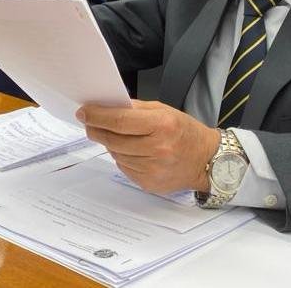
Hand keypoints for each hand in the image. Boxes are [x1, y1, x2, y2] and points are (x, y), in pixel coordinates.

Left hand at [76, 100, 220, 193]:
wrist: (206, 161)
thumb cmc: (185, 132)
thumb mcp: (164, 110)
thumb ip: (135, 108)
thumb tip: (107, 106)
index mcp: (162, 125)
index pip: (119, 121)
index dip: (97, 116)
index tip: (84, 112)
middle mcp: (158, 148)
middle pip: (113, 139)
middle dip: (96, 129)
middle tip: (89, 123)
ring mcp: (153, 169)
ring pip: (116, 155)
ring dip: (109, 144)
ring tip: (113, 136)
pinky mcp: (149, 183)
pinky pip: (124, 168)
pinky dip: (121, 158)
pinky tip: (128, 150)